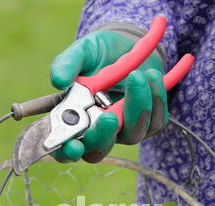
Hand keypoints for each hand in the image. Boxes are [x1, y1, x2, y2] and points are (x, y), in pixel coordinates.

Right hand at [50, 30, 168, 163]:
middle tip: (108, 118)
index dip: (67, 153)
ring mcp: (124, 132)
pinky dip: (156, 99)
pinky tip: (152, 76)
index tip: (74, 147)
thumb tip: (58, 80)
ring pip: (132, 135)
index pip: (66, 148)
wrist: (129, 44)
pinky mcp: (149, 125)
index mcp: (74, 119)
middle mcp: (97, 131)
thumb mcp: (83, 52)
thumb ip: (68, 64)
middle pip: (97, 151)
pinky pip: (155, 122)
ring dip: (137, 106)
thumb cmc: (100, 53)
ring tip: (137, 75)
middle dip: (103, 136)